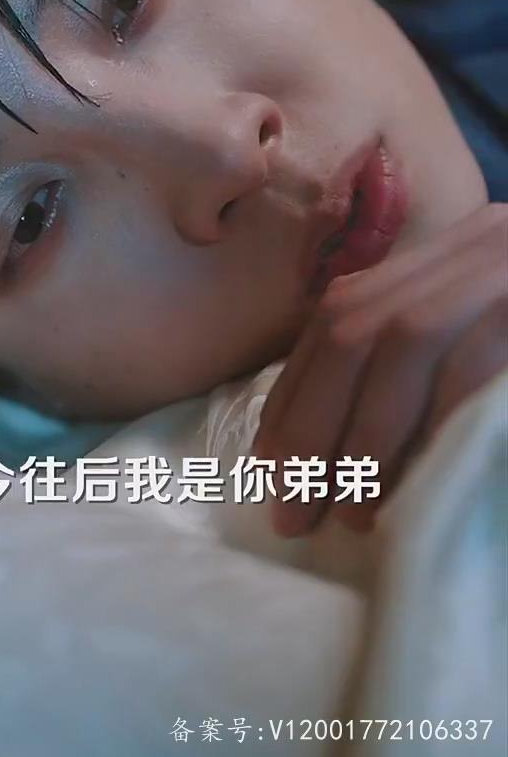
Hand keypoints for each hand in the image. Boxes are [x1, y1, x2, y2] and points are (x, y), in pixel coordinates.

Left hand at [255, 203, 507, 537]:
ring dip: (366, 434)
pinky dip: (439, 428)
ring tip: (351, 515)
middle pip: (358, 321)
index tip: (270, 465)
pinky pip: (476, 365)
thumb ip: (433, 365)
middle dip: (311, 421)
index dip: (297, 390)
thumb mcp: (489, 339)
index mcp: (458, 249)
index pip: (344, 310)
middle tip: (291, 511)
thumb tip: (341, 442)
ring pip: (407, 337)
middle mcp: (484, 241)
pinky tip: (422, 485)